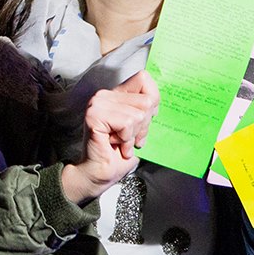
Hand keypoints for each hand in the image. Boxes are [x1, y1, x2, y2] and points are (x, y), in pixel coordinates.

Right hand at [60, 70, 159, 204]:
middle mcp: (105, 95)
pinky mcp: (94, 115)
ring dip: (133, 135)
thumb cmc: (118, 155)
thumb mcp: (139, 129)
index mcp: (116, 95)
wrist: (99, 175)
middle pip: (146, 101)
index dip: (153, 101)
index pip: (144, 79)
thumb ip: (146, 111)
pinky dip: (126, 139)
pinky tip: (115, 145)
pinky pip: (126, 123)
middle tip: (130, 139)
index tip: (144, 122)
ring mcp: (98, 103)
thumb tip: (159, 103)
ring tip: (122, 143)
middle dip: (143, 126)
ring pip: (138, 114)